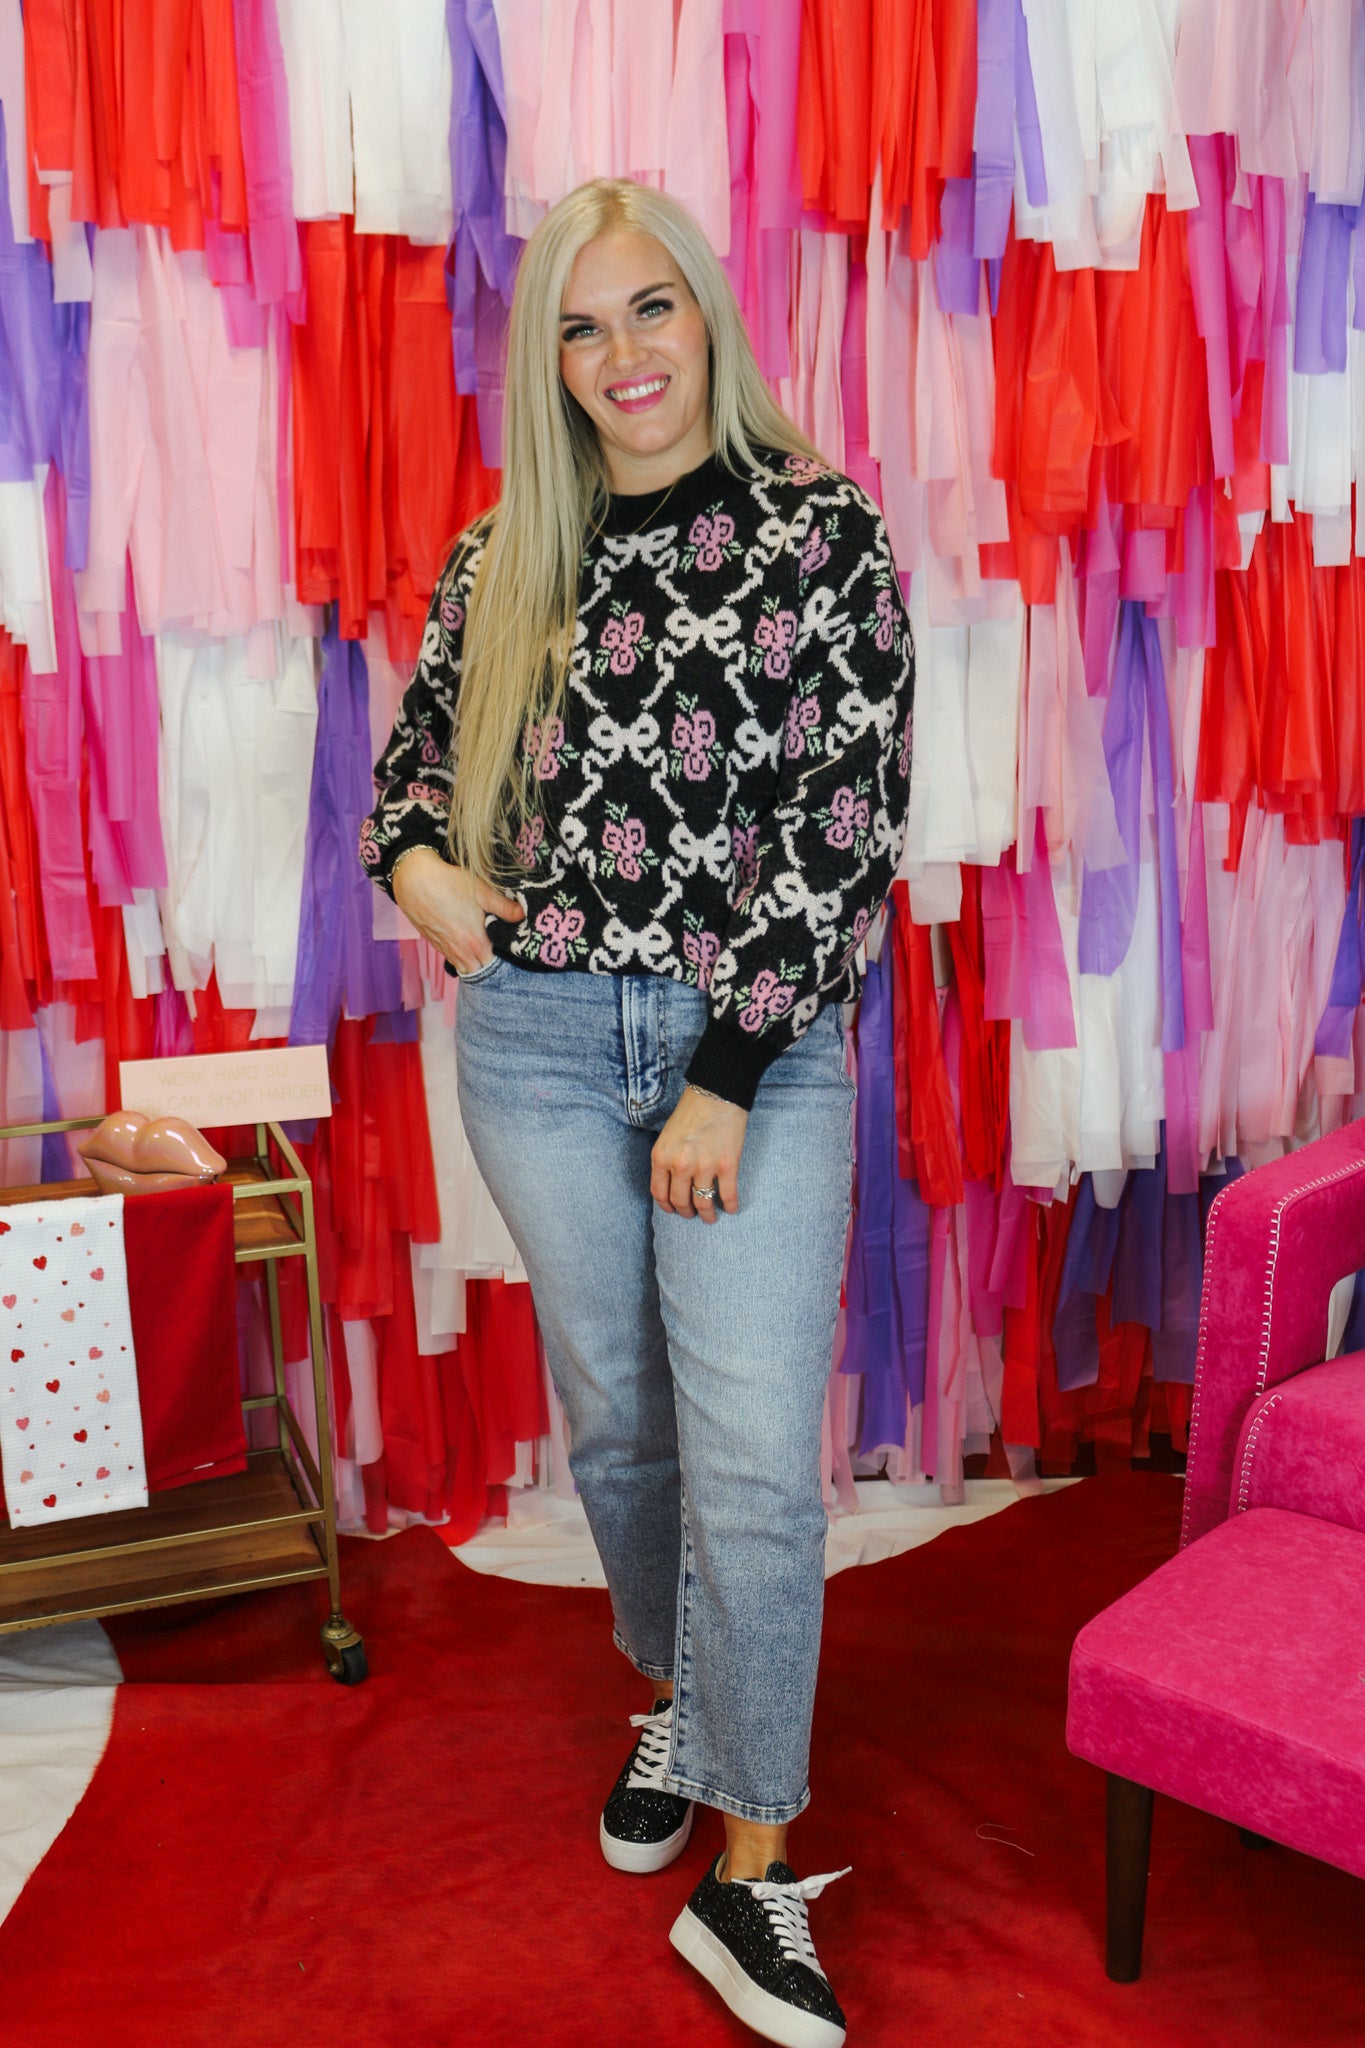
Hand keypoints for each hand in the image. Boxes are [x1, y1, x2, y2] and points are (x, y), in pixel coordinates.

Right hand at [392, 847, 522, 971]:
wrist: (413, 880)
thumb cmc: (448, 883)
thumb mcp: (482, 891)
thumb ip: (504, 907)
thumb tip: (523, 915)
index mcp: (475, 942)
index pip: (495, 966)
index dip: (504, 960)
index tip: (509, 949)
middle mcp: (460, 952)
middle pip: (480, 970)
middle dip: (490, 964)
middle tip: (499, 949)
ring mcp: (445, 949)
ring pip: (465, 966)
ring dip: (474, 961)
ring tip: (483, 947)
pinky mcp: (434, 944)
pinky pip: (452, 958)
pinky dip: (461, 956)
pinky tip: (465, 941)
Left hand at [650, 1086, 748, 1223]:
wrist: (716, 1092)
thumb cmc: (692, 1110)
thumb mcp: (668, 1135)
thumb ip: (667, 1159)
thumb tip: (673, 1182)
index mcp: (661, 1157)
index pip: (659, 1193)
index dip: (667, 1206)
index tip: (673, 1209)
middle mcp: (680, 1166)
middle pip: (680, 1201)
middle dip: (687, 1212)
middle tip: (693, 1214)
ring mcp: (704, 1167)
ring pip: (703, 1203)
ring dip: (707, 1214)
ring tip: (711, 1217)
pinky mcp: (727, 1166)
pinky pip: (727, 1195)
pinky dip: (730, 1205)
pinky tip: (731, 1209)